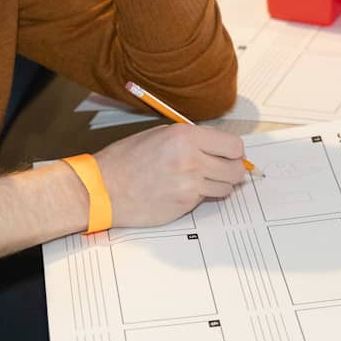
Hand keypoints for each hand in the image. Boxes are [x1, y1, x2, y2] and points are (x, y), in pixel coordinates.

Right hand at [93, 123, 246, 227]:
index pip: (234, 146)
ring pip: (227, 187)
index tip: (229, 154)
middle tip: (221, 168)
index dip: (234, 151)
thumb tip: (220, 145)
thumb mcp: (161, 135)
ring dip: (219, 184)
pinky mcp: (184, 205)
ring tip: (200, 180)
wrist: (103, 188)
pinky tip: (182, 190)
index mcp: (186, 137)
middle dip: (232, 169)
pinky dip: (201, 196)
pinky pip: (206, 199)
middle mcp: (192, 160)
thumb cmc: (127, 159)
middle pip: (236, 169)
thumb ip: (194, 138)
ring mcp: (190, 185)